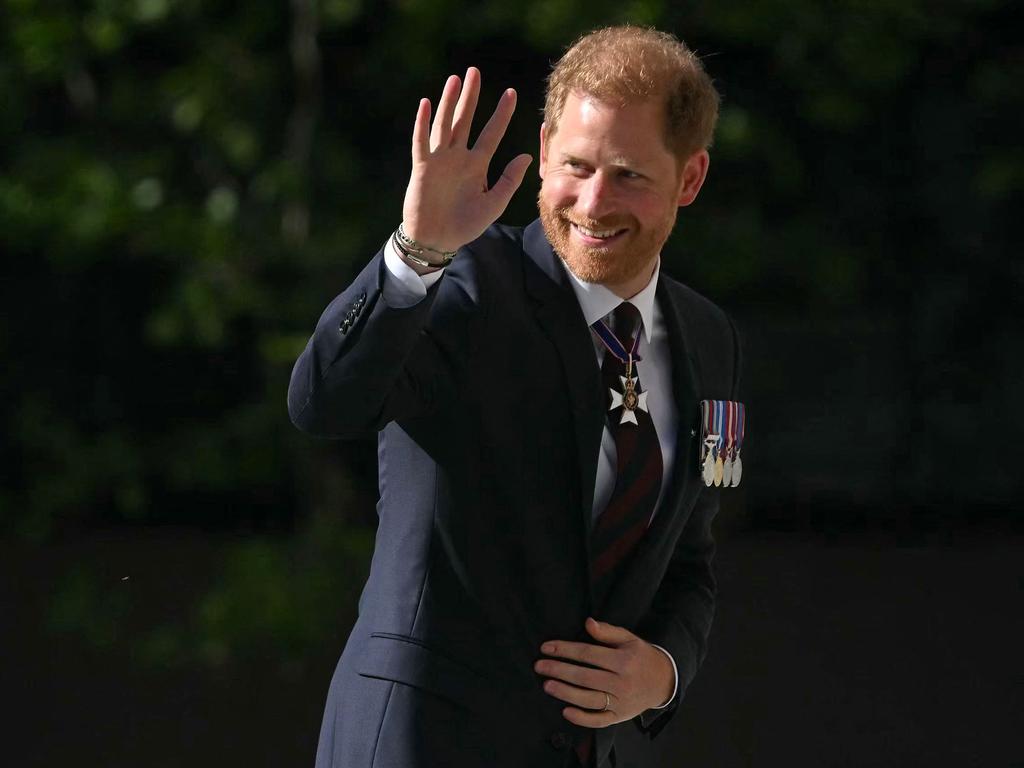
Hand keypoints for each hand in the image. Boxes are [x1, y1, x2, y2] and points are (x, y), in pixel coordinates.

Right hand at [401, 67, 532, 252]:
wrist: (438, 241)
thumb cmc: (465, 225)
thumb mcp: (494, 204)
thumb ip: (509, 180)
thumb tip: (528, 156)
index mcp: (477, 165)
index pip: (492, 133)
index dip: (501, 114)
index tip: (512, 93)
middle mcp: (458, 158)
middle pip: (465, 121)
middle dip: (470, 97)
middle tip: (475, 71)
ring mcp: (439, 161)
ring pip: (445, 125)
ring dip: (449, 103)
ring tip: (455, 80)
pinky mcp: (422, 168)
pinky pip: (422, 143)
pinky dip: (423, 124)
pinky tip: (426, 104)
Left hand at [534, 617, 674, 727]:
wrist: (663, 681)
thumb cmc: (641, 657)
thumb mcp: (629, 639)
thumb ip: (608, 631)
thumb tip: (588, 623)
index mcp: (623, 661)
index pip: (587, 654)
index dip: (565, 650)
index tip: (546, 648)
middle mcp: (621, 683)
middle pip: (584, 677)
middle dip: (559, 671)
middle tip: (539, 666)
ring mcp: (620, 702)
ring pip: (589, 699)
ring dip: (565, 693)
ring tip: (547, 685)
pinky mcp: (620, 717)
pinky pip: (599, 720)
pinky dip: (582, 718)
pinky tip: (565, 711)